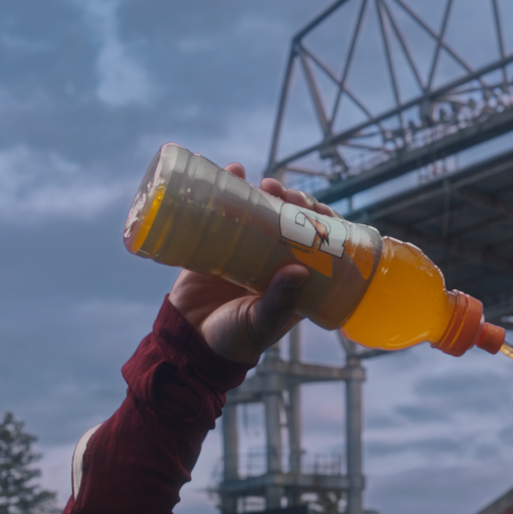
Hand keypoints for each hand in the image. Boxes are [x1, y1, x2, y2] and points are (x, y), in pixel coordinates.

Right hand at [167, 164, 338, 365]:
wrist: (189, 343)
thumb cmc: (233, 341)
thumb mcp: (261, 323)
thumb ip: (279, 302)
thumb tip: (300, 270)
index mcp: (295, 281)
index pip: (318, 245)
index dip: (323, 223)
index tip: (320, 210)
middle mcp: (274, 261)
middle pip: (291, 221)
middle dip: (294, 201)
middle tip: (288, 194)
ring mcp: (246, 250)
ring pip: (263, 211)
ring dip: (268, 191)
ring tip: (266, 184)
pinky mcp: (217, 244)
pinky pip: (225, 211)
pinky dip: (230, 186)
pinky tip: (234, 170)